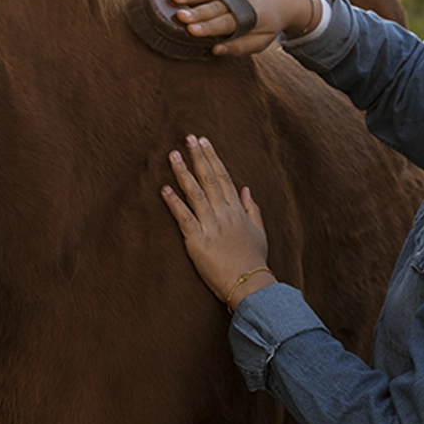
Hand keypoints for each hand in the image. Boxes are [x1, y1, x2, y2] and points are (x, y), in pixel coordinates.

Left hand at [160, 135, 273, 310]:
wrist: (251, 285)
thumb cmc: (254, 261)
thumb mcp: (259, 232)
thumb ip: (252, 209)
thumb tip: (246, 188)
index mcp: (237, 211)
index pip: (224, 177)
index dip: (213, 158)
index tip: (205, 142)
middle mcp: (224, 213)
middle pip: (209, 179)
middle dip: (198, 157)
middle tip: (188, 138)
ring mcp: (211, 225)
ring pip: (195, 193)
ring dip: (183, 172)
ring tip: (173, 155)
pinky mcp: (198, 240)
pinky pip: (184, 216)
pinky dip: (174, 202)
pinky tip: (164, 188)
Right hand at [165, 0, 320, 56]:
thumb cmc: (268, 24)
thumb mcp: (260, 41)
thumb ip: (239, 47)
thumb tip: (215, 50)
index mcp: (247, 17)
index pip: (225, 23)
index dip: (208, 27)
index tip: (192, 31)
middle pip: (214, 6)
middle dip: (196, 11)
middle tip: (179, 15)